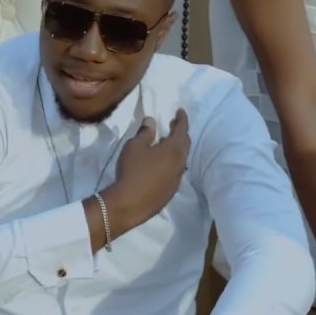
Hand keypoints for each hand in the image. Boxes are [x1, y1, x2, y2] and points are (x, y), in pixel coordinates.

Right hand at [104, 109, 190, 228]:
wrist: (130, 203)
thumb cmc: (132, 170)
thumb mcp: (135, 146)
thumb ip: (145, 132)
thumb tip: (151, 120)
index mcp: (173, 150)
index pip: (182, 129)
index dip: (182, 118)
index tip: (180, 111)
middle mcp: (180, 164)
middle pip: (186, 144)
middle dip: (181, 132)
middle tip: (173, 125)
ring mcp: (177, 179)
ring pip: (182, 159)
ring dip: (177, 149)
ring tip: (166, 143)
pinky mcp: (171, 191)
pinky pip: (176, 172)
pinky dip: (172, 163)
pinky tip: (162, 164)